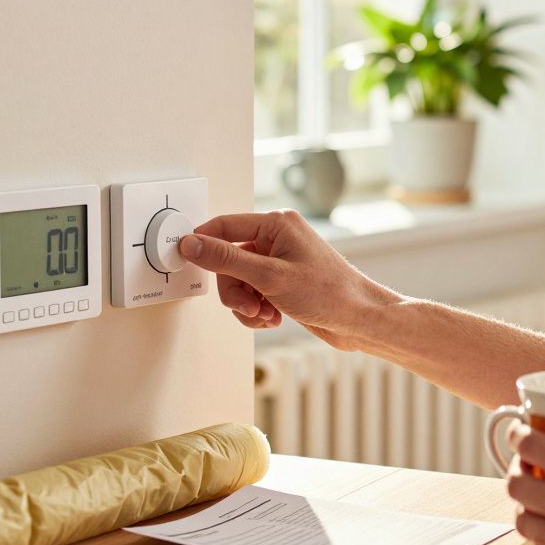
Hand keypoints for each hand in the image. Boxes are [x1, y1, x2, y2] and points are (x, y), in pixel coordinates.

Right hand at [178, 210, 398, 349]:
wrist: (360, 321)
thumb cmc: (330, 293)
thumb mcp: (270, 277)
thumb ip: (226, 260)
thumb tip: (192, 244)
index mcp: (277, 223)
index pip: (225, 226)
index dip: (203, 244)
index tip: (184, 259)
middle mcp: (278, 238)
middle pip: (228, 260)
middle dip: (234, 289)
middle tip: (248, 307)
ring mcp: (280, 261)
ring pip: (239, 281)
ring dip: (246, 304)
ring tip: (265, 315)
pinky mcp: (283, 282)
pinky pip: (252, 294)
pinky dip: (257, 310)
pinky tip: (273, 318)